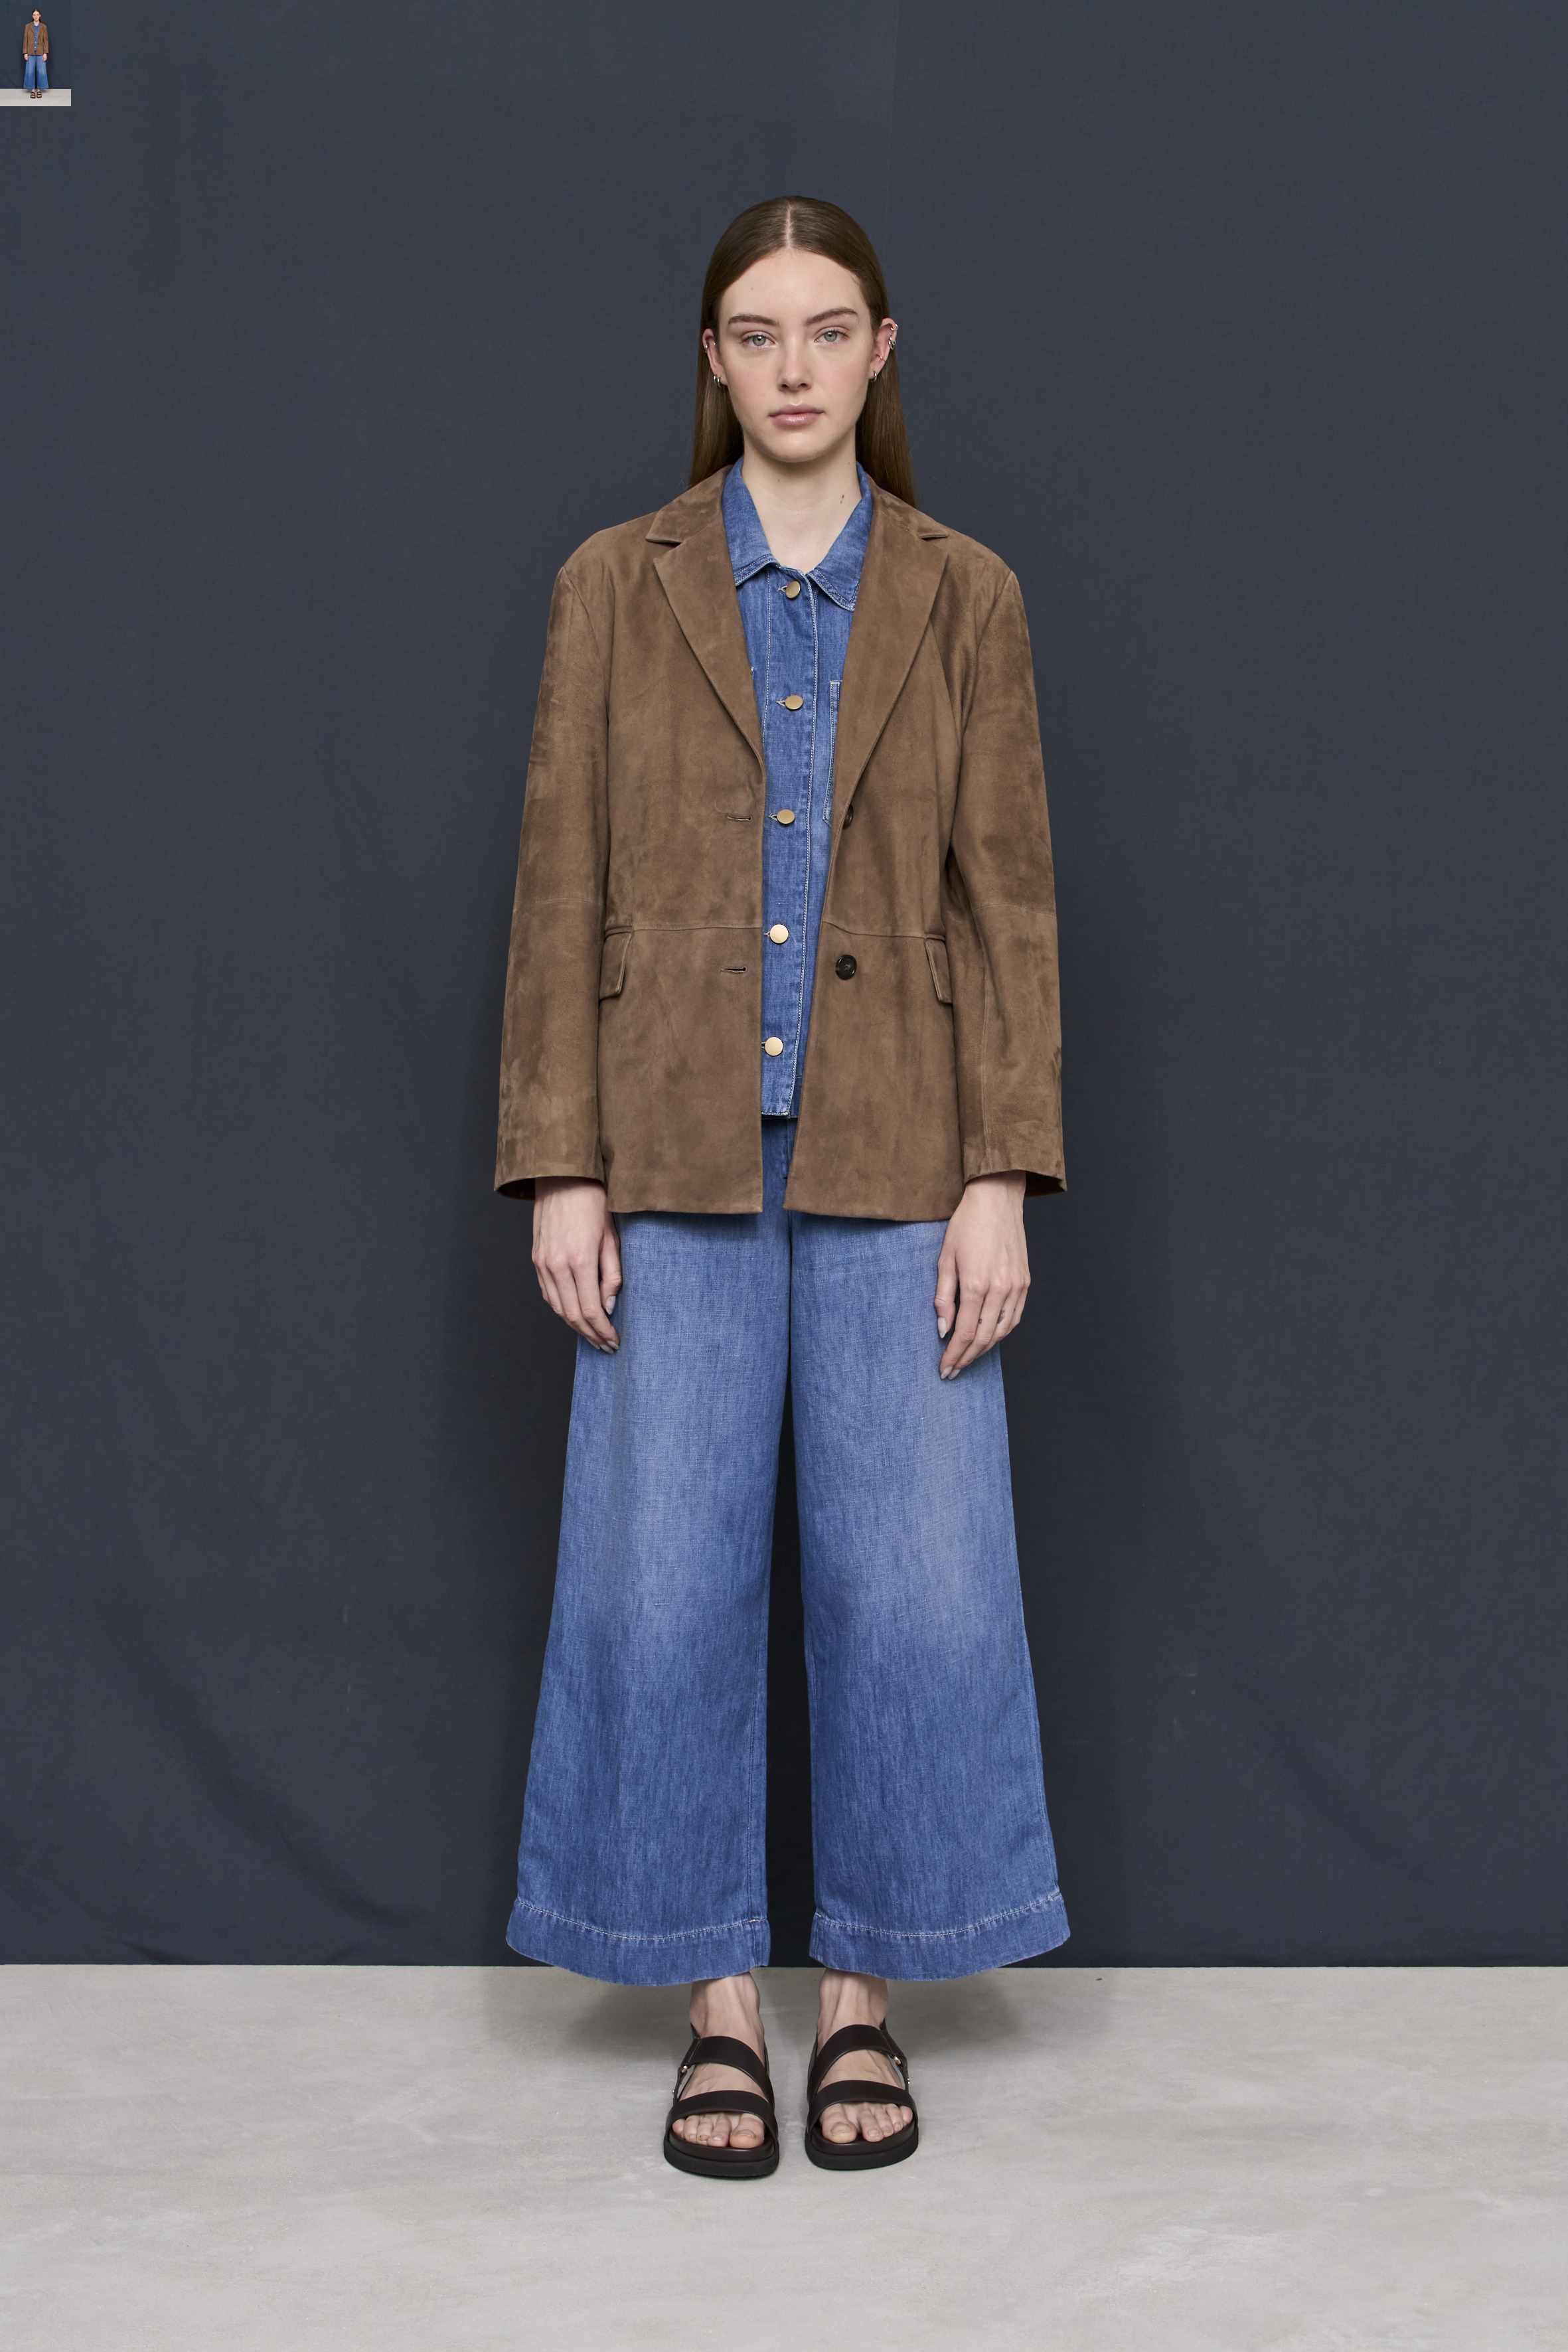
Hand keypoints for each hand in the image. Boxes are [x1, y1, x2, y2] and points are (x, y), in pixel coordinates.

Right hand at [532, 1178, 621, 1351]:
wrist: (563, 1176)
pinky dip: (562, 1309)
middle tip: (606, 1346)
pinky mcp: (536, 1259)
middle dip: (591, 1335)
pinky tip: (575, 1314)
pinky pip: (548, 1293)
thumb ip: (612, 1275)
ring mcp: (543, 1263)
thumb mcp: (612, 1237)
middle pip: (572, 1315)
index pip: (590, 1310)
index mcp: (580, 1260)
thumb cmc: (593, 1202)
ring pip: (557, 1307)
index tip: (614, 1341)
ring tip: (593, 1335)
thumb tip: (608, 1306)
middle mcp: (557, 1265)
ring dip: (575, 1326)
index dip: (603, 1331)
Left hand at [934, 1172, 1028, 1376]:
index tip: (944, 1368)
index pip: (964, 1333)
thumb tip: (943, 1329)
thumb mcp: (945, 1259)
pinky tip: (989, 1338)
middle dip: (967, 1358)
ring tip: (969, 1359)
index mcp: (976, 1284)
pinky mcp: (1025, 1281)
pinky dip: (1001, 1333)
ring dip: (985, 1350)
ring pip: (1002, 1331)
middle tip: (953, 1371)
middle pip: (983, 1337)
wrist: (997, 1199)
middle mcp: (1000, 1289)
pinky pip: (1014, 1317)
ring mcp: (1016, 1286)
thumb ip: (943, 1297)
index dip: (954, 1355)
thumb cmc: (966, 1225)